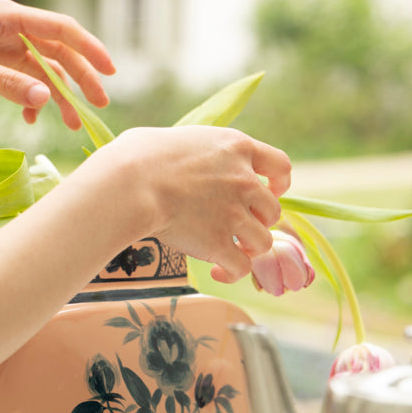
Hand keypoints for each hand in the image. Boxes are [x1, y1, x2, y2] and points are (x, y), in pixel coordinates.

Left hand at [0, 0, 115, 129]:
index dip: (89, 49)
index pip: (60, 28)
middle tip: (98, 107)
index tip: (110, 73)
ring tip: (71, 125)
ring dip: (58, 95)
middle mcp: (9, 27)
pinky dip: (31, 99)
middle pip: (57, 51)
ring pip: (42, 69)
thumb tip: (48, 100)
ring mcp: (0, 45)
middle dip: (79, 79)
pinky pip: (22, 80)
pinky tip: (32, 120)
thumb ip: (8, 84)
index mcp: (7, 16)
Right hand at [103, 125, 291, 283]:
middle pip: (272, 209)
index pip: (280, 164)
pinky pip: (241, 267)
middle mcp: (244, 180)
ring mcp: (235, 213)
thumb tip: (179, 157)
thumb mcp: (179, 138)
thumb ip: (197, 151)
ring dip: (248, 249)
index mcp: (236, 148)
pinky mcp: (219, 243)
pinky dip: (232, 273)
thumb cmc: (139, 157)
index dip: (280, 183)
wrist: (130, 183)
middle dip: (258, 221)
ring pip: (262, 241)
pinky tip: (217, 272)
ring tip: (229, 252)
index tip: (272, 191)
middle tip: (238, 227)